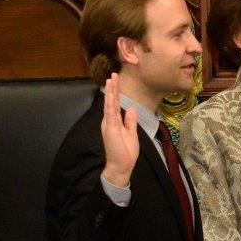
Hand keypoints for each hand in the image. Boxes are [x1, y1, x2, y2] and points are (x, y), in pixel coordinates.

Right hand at [100, 73, 139, 187]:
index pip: (115, 104)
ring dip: (110, 92)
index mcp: (114, 121)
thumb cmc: (125, 152)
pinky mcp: (110, 129)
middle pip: (111, 101)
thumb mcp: (131, 133)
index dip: (116, 92)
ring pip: (109, 104)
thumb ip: (130, 121)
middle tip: (113, 74)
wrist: (121, 166)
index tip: (116, 80)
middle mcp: (109, 121)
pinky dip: (110, 103)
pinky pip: (110, 113)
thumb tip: (131, 109)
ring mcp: (109, 124)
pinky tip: (110, 94)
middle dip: (112, 88)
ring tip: (111, 79)